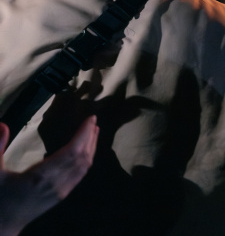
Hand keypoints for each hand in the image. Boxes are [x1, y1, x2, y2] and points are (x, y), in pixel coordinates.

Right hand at [0, 116, 97, 235]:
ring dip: (91, 149)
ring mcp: (61, 191)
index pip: (72, 152)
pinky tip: (85, 154)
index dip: (84, 134)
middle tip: (94, 121)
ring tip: (94, 133)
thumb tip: (2, 124)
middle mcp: (56, 183)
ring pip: (83, 167)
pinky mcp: (61, 196)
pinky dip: (86, 161)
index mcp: (41, 176)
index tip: (91, 119)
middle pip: (81, 158)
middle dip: (90, 138)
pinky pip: (79, 176)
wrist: (2, 226)